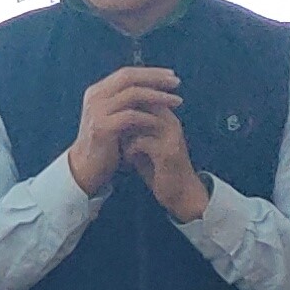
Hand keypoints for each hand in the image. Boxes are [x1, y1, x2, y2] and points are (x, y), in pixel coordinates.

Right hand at [66, 67, 184, 197]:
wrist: (87, 167)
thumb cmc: (106, 142)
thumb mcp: (113, 116)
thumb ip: (126, 101)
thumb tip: (153, 85)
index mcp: (97, 91)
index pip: (126, 73)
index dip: (150, 72)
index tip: (171, 75)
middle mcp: (95, 97)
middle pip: (129, 78)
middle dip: (156, 79)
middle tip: (177, 82)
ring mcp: (97, 112)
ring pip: (132, 95)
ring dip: (158, 96)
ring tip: (177, 101)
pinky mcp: (102, 128)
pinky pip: (131, 116)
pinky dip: (149, 116)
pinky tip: (163, 120)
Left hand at [119, 106, 208, 221]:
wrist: (179, 194)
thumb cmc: (158, 167)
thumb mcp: (144, 143)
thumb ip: (132, 128)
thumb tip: (111, 115)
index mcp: (165, 117)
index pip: (142, 95)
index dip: (122, 105)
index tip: (110, 120)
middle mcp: (170, 122)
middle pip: (142, 104)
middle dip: (121, 117)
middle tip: (111, 131)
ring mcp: (171, 136)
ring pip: (140, 120)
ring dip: (124, 133)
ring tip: (119, 146)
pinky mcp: (168, 152)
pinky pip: (141, 142)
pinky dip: (129, 149)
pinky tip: (127, 160)